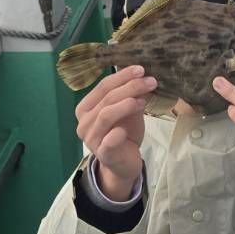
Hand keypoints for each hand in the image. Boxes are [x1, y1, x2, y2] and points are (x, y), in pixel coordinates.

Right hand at [74, 65, 152, 199]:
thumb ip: (131, 96)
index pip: (103, 86)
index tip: (141, 69)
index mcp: (86, 107)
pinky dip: (117, 134)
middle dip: (130, 87)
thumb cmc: (123, 133)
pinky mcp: (103, 154)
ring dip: (127, 104)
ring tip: (144, 100)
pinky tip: (125, 130)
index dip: (122, 76)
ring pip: (106, 115)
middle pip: (106, 98)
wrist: (124, 164)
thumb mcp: (128, 111)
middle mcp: (84, 122)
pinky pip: (108, 141)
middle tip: (150, 81)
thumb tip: (142, 76)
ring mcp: (91, 139)